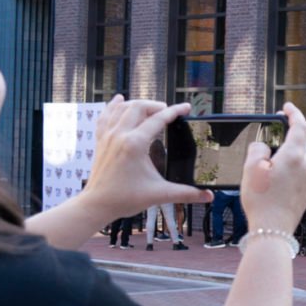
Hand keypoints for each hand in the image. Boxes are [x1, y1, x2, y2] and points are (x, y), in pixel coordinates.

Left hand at [83, 97, 210, 217]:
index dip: (175, 111)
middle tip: (168, 112)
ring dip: (138, 104)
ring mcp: (108, 136)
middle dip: (156, 105)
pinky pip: (106, 115)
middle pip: (139, 106)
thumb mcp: (160, 194)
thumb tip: (209, 196)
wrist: (97, 204)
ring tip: (150, 109)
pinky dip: (114, 106)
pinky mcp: (100, 140)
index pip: (159, 119)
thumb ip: (187, 193)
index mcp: (135, 144)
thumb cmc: (125, 199)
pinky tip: (119, 100)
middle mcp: (120, 135)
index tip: (186, 107)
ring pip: (122, 107)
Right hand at [239, 104, 305, 232]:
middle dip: (291, 133)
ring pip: (302, 160)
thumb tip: (264, 148)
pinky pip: (300, 175)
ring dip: (290, 154)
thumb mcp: (251, 168)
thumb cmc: (261, 200)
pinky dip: (291, 170)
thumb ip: (258, 149)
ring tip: (273, 157)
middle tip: (279, 128)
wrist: (273, 230)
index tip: (287, 107)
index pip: (300, 126)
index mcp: (295, 156)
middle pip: (302, 143)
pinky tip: (278, 178)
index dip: (294, 113)